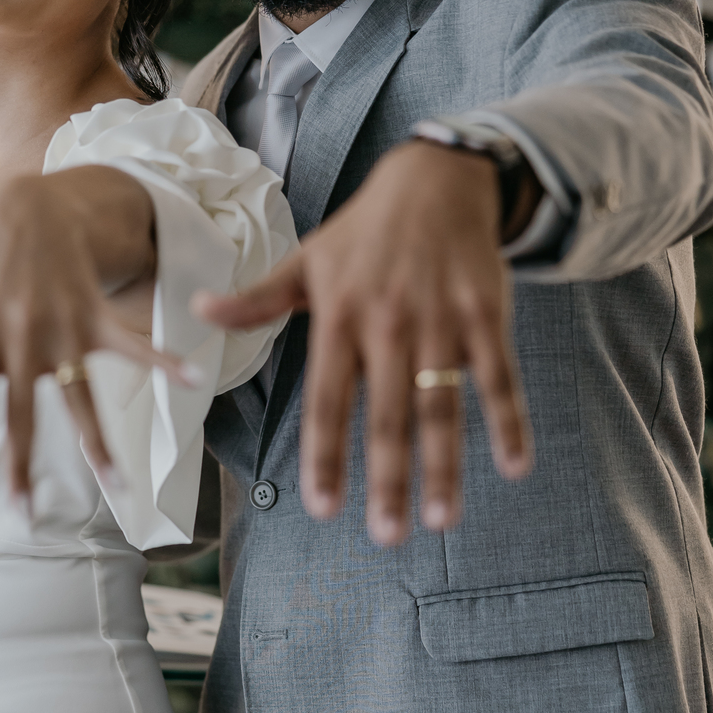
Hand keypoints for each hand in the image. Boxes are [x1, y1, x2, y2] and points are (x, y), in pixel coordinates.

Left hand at [0, 167, 194, 497]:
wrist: (21, 206)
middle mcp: (20, 335)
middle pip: (22, 412)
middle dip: (23, 464)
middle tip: (25, 514)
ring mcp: (61, 327)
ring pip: (80, 396)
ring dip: (98, 444)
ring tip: (117, 487)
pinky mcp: (93, 314)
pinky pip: (132, 344)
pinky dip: (163, 360)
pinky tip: (190, 379)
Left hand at [193, 139, 532, 543]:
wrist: (436, 177)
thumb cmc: (364, 230)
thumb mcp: (306, 260)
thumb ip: (258, 299)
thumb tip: (198, 310)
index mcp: (339, 317)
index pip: (326, 400)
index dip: (325, 455)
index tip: (323, 508)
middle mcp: (388, 323)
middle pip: (386, 415)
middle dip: (386, 479)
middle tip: (388, 535)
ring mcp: (441, 319)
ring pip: (442, 404)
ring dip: (445, 464)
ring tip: (443, 518)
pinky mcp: (485, 312)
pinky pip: (498, 375)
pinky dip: (509, 421)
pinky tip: (514, 466)